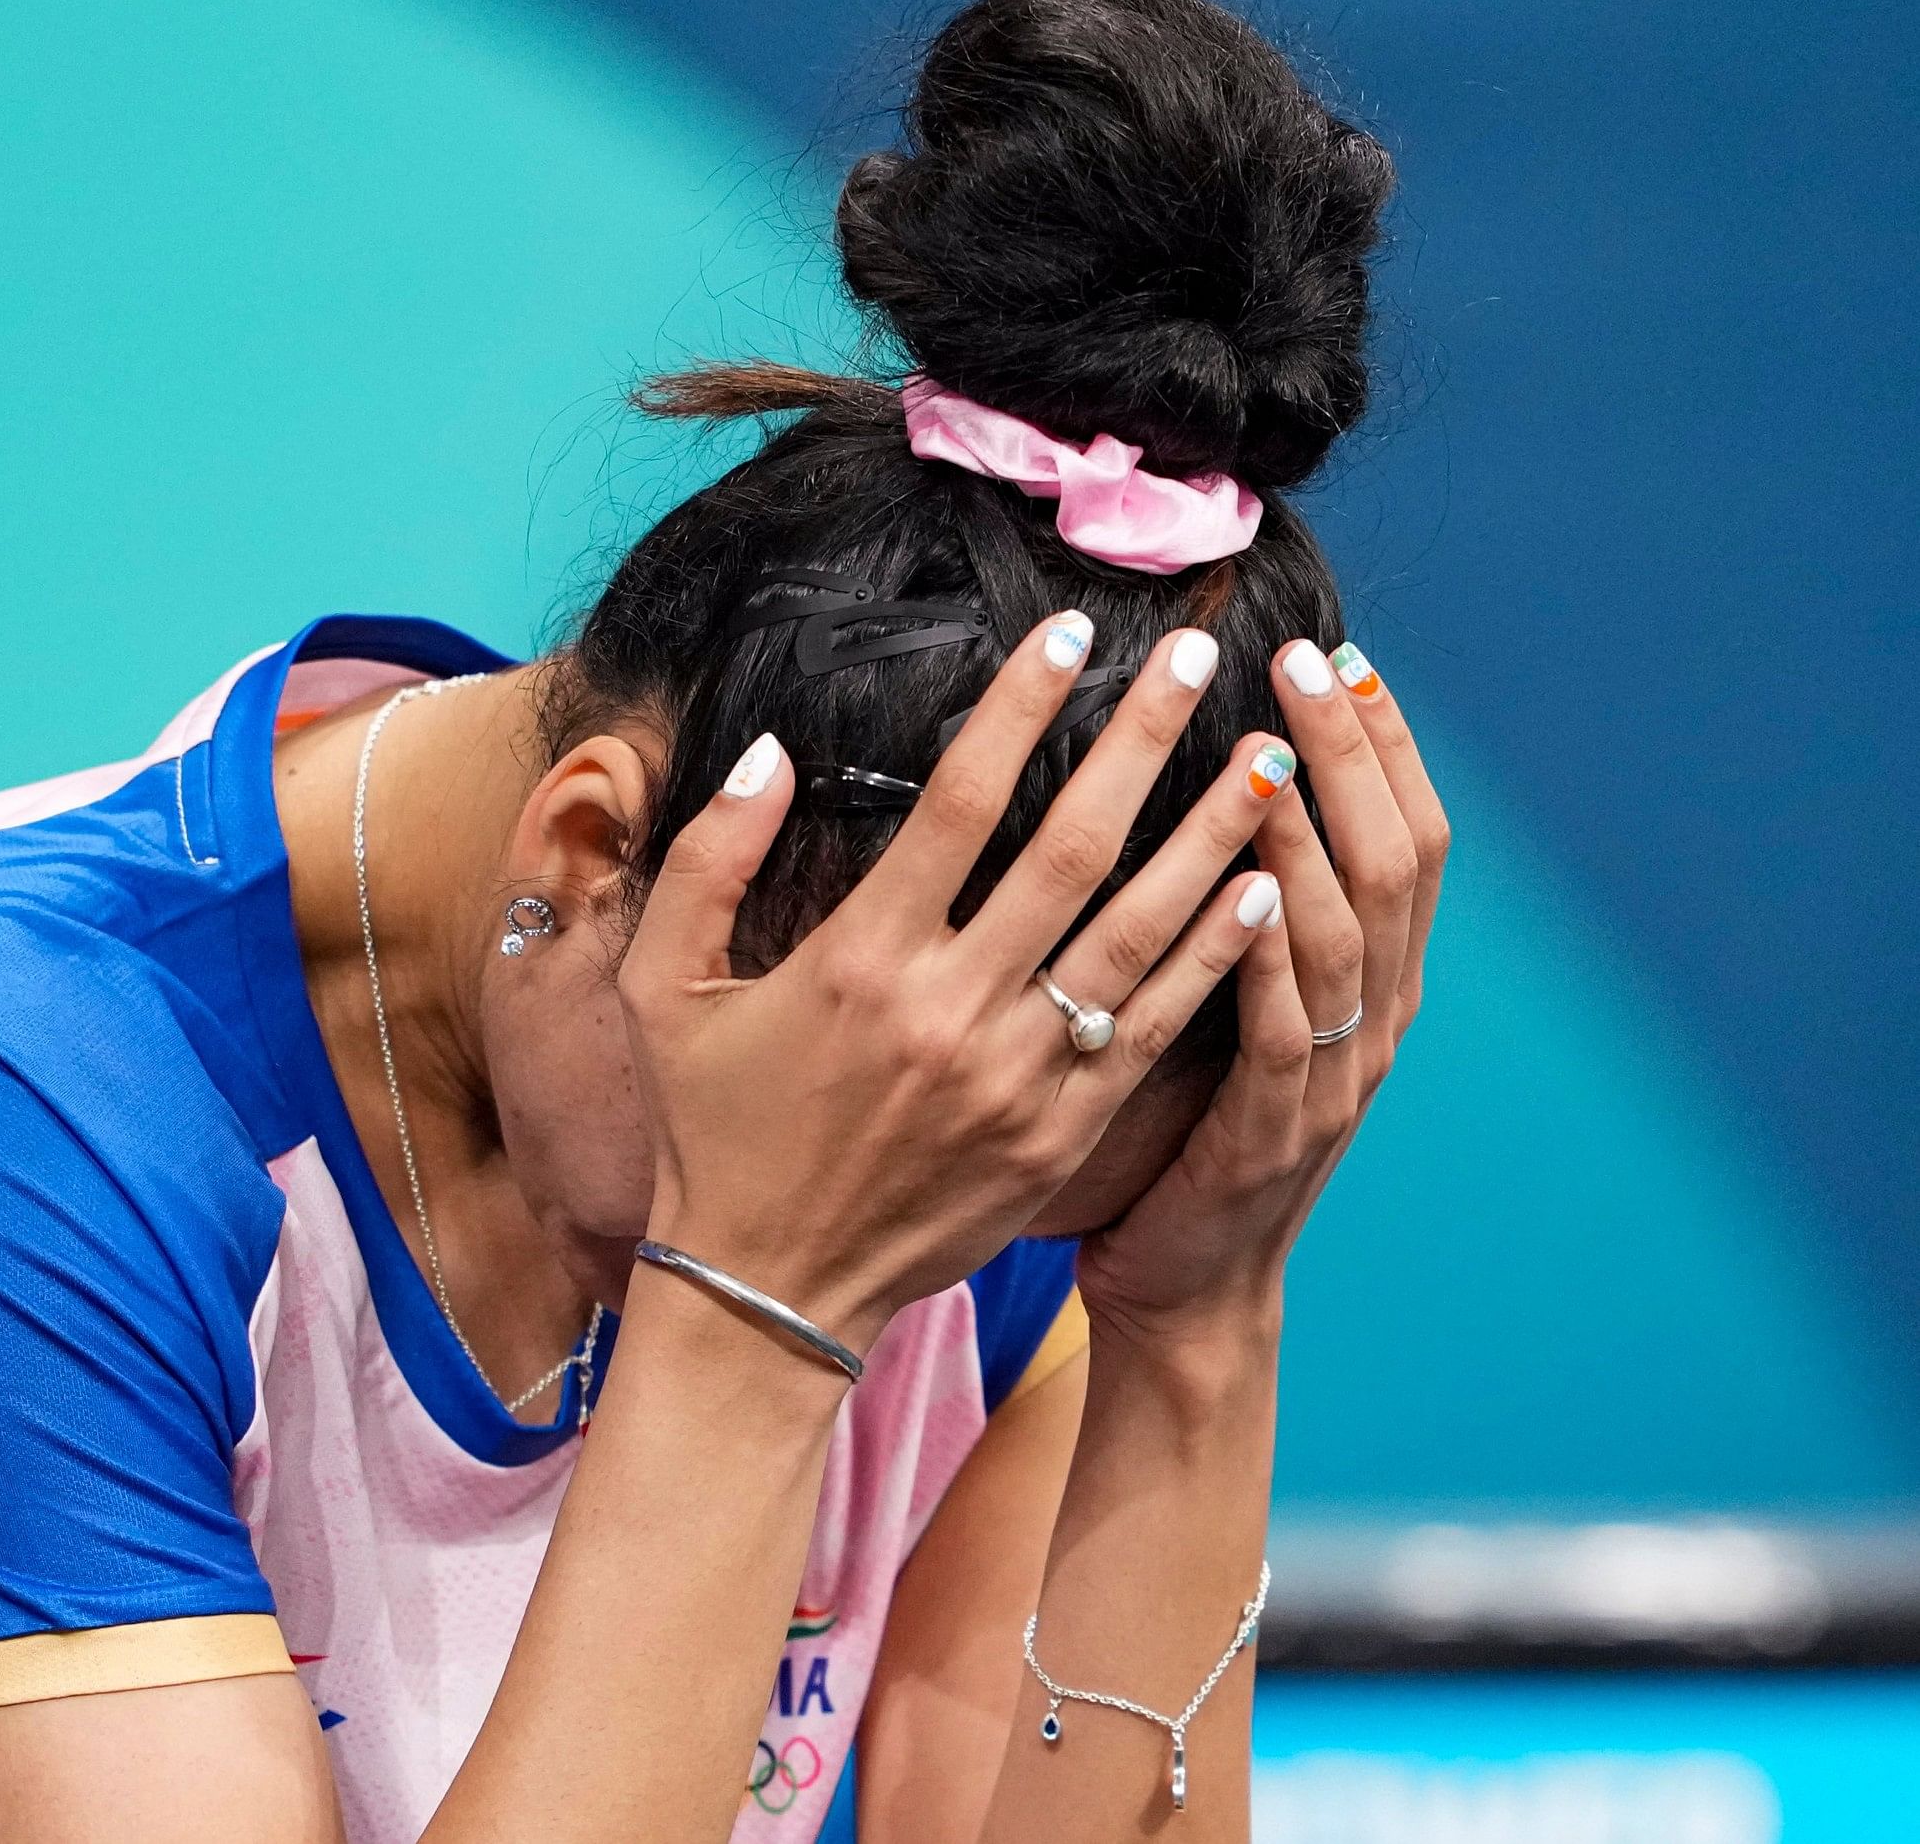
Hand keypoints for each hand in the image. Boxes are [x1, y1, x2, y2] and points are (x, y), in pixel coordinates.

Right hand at [621, 618, 1299, 1355]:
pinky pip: (1156, 1027)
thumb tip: (770, 755)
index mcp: (859, 961)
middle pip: (1073, 848)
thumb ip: (707, 860)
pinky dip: (1213, 957)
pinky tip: (1258, 891)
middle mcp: (951, 1010)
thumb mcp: (661, 989)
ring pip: (1137, 933)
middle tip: (1202, 659)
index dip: (1020, 709)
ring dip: (1209, 838)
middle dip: (1144, 743)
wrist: (769, 1291)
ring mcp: (1019, 1077)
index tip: (1071, 634)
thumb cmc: (710, 1128)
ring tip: (1264, 759)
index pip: (958, 803)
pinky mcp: (1062, 1133)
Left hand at [1082, 639, 1448, 1343]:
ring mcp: (1328, 1081)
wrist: (1183, 1284)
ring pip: (1344, 937)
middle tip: (1306, 661)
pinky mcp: (1266, 1136)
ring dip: (1309, 835)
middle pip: (1391, 863)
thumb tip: (1203, 773)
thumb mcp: (1227, 1000)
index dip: (1382, 742)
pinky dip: (1267, 957)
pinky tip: (1242, 893)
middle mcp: (1371, 1022)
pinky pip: (1279, 1035)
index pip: (1405, 836)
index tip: (1338, 650)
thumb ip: (1234, 903)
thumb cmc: (1186, 1127)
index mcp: (1368, 982)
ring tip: (1272, 748)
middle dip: (1353, 754)